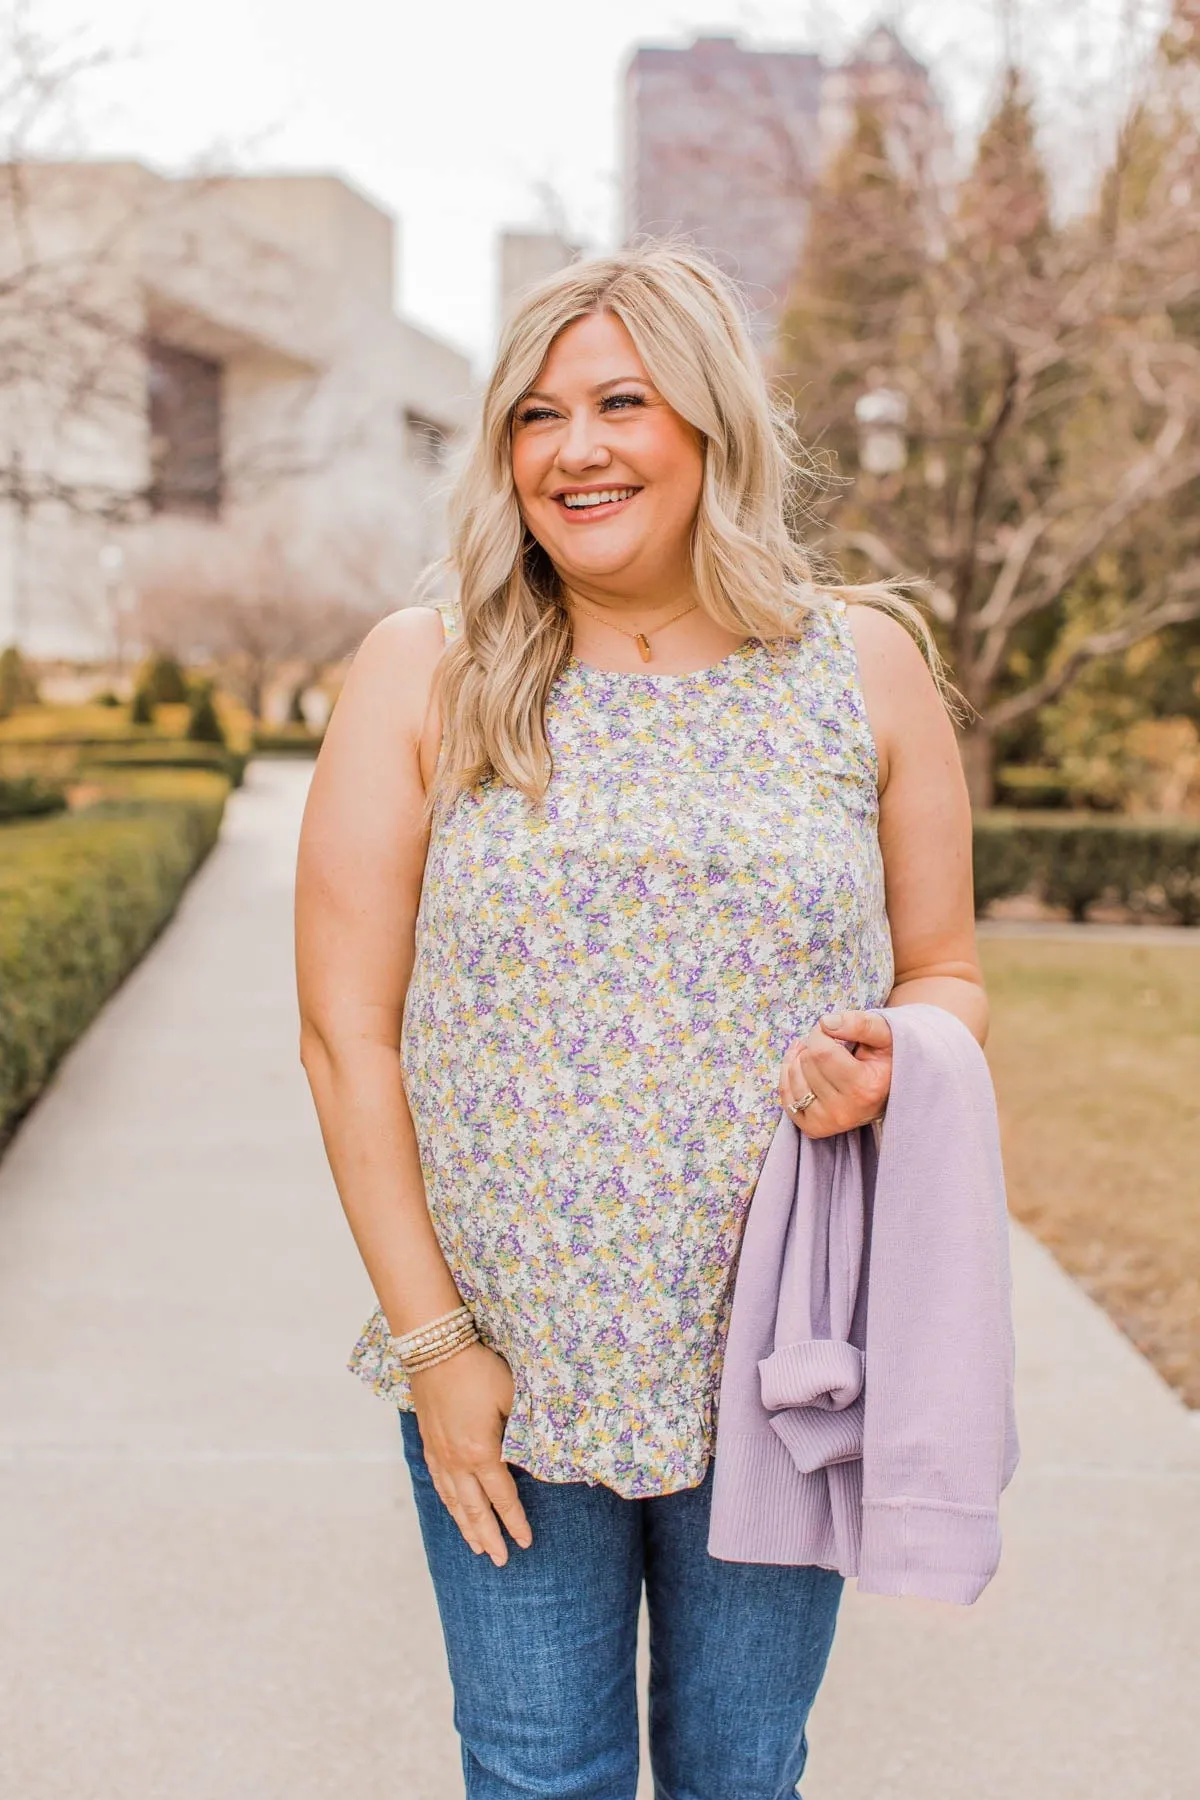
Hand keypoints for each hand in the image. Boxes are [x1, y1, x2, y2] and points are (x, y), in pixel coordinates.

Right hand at [409, 1341, 532, 1566]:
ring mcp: (440, 1454)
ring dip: (467, 1527)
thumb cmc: (479, 1370)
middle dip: (489, 1537)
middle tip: (501, 1560)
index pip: (503, 1497)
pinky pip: (439, 1484)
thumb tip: (537, 1454)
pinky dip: (448, 1504)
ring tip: (476, 1548)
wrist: (436, 1349)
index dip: (515, 1521)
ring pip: (454, 1501)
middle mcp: (457, 1461)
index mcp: (481, 1452)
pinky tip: (453, 1509)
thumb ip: (524, 1429)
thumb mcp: (512, 1396)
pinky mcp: (429, 1443)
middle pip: (476, 1509)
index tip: (526, 1542)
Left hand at [777, 1009, 891, 1139]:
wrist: (889, 1089)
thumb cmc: (885, 1057)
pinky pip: (786, 1097)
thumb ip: (859, 1023)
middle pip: (806, 1063)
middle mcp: (845, 1111)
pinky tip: (801, 1066)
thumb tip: (825, 1023)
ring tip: (817, 1055)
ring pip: (793, 1078)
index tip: (831, 1031)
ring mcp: (828, 1122)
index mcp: (865, 1088)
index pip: (821, 1052)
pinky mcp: (814, 1128)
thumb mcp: (883, 1034)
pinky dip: (788, 1077)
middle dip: (812, 1046)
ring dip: (799, 1059)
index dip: (820, 1033)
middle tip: (829, 1046)